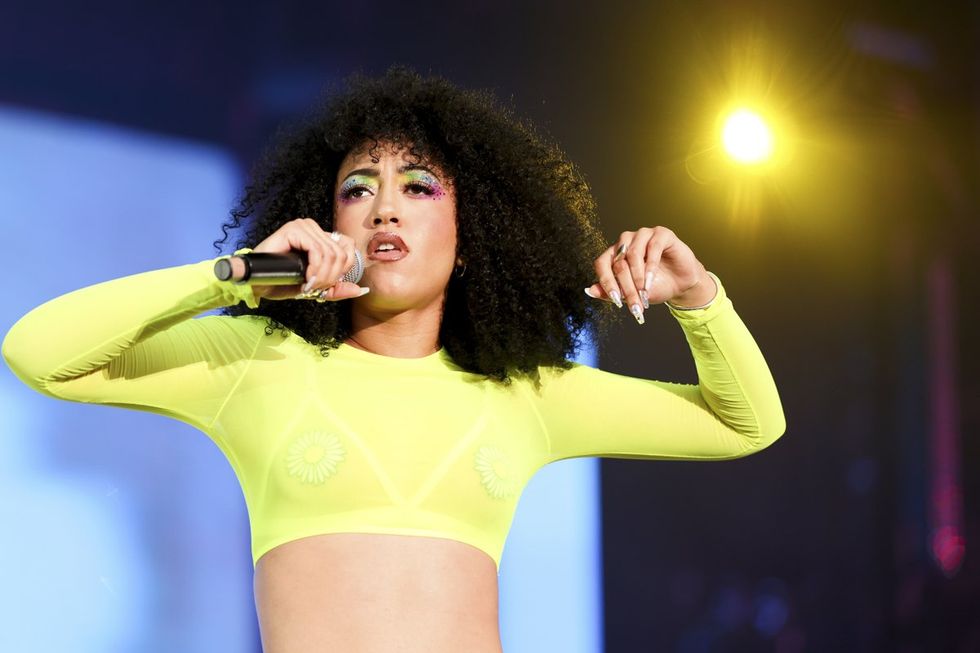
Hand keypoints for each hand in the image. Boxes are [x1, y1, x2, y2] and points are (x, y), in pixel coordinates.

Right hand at [250, 218, 367, 301]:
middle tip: (314, 288)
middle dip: (331, 278)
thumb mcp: (316, 288)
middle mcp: (314, 228)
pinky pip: (317, 250)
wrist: (258, 284)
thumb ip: (337, 288)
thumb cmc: (282, 282)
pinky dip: (315, 269)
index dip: (342, 271)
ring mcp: (304, 226)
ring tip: (308, 285)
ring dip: (322, 276)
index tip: (325, 286)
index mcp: (321, 237)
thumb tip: (361, 290)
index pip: (349, 247)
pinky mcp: (294, 229)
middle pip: (342, 254)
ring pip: (331, 253)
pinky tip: (305, 278)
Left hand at [585, 226, 715, 323]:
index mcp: (614, 254)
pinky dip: (651, 266)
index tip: (615, 299)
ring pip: (633, 254)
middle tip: (635, 304)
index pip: (601, 264)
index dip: (606, 282)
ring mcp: (643, 235)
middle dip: (627, 287)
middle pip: (618, 263)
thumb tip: (589, 290)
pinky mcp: (661, 234)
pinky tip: (651, 280)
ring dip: (638, 276)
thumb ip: (610, 293)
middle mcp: (626, 241)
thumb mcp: (630, 294)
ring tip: (644, 292)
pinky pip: (653, 247)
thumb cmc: (654, 287)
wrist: (680, 285)